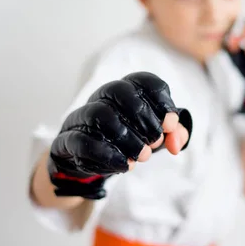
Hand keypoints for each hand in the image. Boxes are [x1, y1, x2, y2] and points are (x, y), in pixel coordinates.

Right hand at [47, 72, 192, 198]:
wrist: (87, 161)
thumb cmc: (126, 140)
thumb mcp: (153, 136)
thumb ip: (173, 135)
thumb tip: (176, 142)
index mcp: (125, 91)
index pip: (142, 80)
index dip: (161, 100)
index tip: (171, 124)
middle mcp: (101, 98)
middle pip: (119, 90)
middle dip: (143, 118)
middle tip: (156, 142)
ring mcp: (82, 117)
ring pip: (99, 113)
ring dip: (126, 137)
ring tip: (142, 157)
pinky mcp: (67, 140)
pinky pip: (81, 140)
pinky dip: (106, 155)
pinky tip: (125, 165)